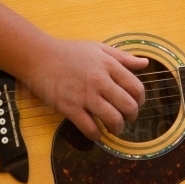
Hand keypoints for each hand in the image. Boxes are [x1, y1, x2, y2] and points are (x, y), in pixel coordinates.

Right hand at [23, 38, 147, 140]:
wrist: (39, 57)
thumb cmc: (69, 51)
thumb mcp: (99, 48)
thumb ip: (123, 57)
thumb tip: (145, 63)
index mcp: (109, 65)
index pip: (135, 87)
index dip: (140, 100)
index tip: (136, 104)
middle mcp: (100, 81)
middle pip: (128, 106)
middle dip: (131, 116)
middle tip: (127, 119)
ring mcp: (85, 95)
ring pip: (112, 119)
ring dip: (117, 128)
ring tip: (114, 128)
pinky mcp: (69, 108)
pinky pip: (89, 128)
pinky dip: (96, 135)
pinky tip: (97, 134)